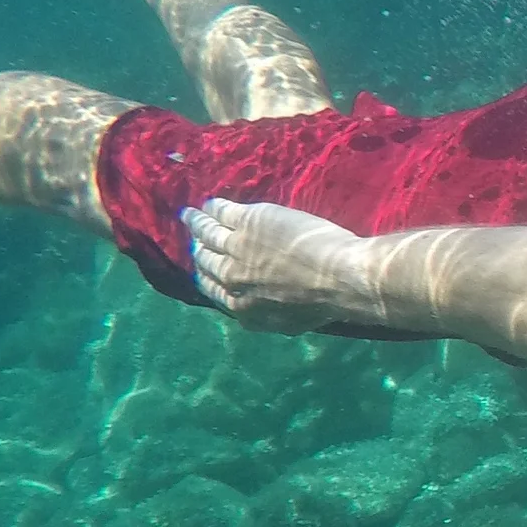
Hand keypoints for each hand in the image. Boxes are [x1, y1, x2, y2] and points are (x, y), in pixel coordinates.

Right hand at [185, 198, 380, 331]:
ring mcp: (237, 248)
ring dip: (197, 223)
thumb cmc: (325, 303)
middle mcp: (232, 280)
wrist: (336, 277)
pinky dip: (214, 208)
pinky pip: (222, 212)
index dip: (207, 277)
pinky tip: (211, 204)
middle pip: (207, 262)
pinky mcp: (247, 222)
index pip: (213, 291)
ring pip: (208, 234)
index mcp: (242, 309)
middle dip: (199, 251)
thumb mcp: (290, 322)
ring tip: (190, 216)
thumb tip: (254, 313)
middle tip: (195, 241)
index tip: (203, 269)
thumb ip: (266, 315)